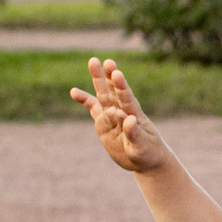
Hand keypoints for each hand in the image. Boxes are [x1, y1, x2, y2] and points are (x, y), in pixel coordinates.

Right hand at [69, 57, 170, 172]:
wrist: (143, 160)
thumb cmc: (147, 153)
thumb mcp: (142, 147)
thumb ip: (135, 133)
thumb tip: (129, 119)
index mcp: (134, 115)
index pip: (127, 98)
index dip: (121, 86)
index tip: (116, 74)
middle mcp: (122, 111)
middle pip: (114, 91)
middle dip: (108, 77)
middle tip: (105, 61)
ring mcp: (112, 115)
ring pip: (103, 95)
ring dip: (99, 80)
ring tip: (93, 61)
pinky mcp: (103, 122)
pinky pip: (92, 108)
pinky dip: (84, 100)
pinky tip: (74, 91)